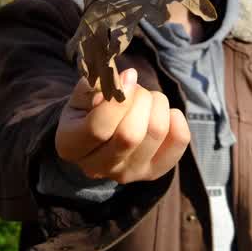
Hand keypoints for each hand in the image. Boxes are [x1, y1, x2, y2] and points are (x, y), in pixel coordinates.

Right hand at [55, 68, 190, 183]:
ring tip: (148, 99)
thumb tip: (127, 79)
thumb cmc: (88, 110)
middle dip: (140, 99)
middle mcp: (99, 167)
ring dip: (157, 104)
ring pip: (156, 132)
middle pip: (130, 135)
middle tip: (136, 89)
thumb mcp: (82, 94)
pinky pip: (179, 141)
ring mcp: (129, 173)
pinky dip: (176, 118)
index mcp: (72, 146)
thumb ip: (97, 84)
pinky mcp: (154, 171)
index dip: (118, 99)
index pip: (99, 128)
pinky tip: (164, 113)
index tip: (128, 77)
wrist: (97, 139)